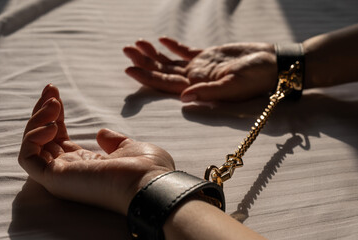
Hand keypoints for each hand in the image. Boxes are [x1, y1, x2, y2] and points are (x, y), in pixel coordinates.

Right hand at [18, 84, 174, 214]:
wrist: (151, 184)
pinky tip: (52, 125)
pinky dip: (33, 137)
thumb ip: (114, 142)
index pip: (61, 138)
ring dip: (38, 120)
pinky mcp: (55, 178)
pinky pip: (28, 158)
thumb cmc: (147, 169)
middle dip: (43, 112)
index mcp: (88, 163)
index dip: (56, 116)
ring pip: (33, 147)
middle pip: (44, 140)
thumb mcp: (131, 148)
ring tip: (54, 104)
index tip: (57, 94)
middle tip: (51, 89)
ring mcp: (62, 175)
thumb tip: (101, 133)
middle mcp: (72, 170)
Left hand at [124, 37, 276, 101]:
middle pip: (164, 71)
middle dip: (145, 62)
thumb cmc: (256, 77)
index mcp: (198, 87)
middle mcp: (195, 79)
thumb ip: (208, 91)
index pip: (166, 83)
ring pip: (171, 61)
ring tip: (138, 43)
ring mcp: (200, 67)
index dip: (147, 77)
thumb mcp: (233, 85)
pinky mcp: (208, 56)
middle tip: (127, 49)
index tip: (129, 68)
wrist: (272, 64)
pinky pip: (186, 51)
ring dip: (154, 53)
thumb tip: (182, 98)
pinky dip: (173, 46)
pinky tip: (162, 40)